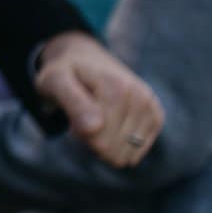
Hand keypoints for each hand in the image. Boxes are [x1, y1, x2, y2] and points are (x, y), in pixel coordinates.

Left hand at [35, 31, 162, 167]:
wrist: (83, 58)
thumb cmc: (65, 74)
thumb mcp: (55, 82)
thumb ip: (73, 104)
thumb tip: (95, 128)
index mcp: (115, 87)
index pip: (100, 142)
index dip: (80, 136)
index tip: (73, 113)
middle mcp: (139, 96)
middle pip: (113, 150)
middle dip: (92, 140)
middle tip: (83, 115)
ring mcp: (150, 106)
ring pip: (125, 154)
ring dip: (106, 142)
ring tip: (97, 116)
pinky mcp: (156, 116)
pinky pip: (136, 151)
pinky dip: (120, 145)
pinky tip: (111, 123)